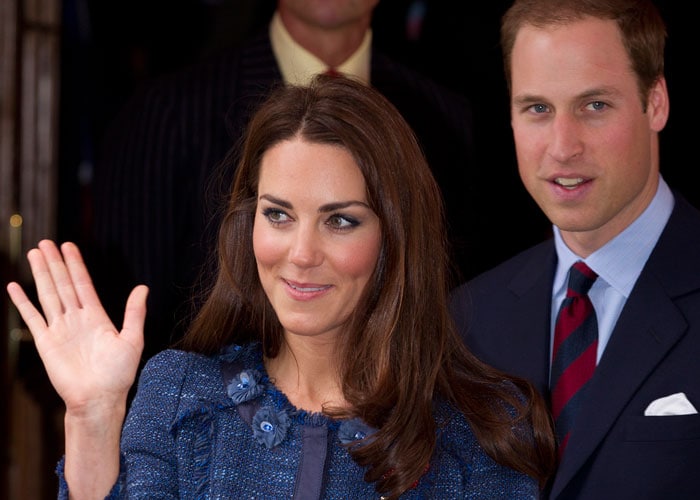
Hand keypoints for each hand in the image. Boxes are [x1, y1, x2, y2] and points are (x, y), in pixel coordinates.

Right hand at [6, 240, 146, 414]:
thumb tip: (142, 287)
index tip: (68, 246)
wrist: (99, 400)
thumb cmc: (119, 374)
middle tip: (46, 242)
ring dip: (40, 274)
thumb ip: (134, 313)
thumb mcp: (132, 339)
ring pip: (48, 295)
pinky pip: (32, 318)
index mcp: (97, 317)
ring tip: (33, 254)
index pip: (83, 284)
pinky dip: (22, 303)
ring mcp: (60, 329)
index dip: (76, 265)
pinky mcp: (46, 343)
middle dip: (55, 263)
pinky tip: (13, 287)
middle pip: (63, 284)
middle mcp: (77, 319)